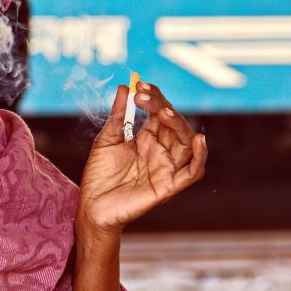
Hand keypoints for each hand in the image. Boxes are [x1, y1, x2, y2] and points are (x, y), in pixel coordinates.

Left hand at [78, 81, 207, 235]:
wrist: (91, 206)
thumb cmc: (98, 175)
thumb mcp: (106, 139)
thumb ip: (118, 115)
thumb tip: (125, 87)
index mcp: (148, 140)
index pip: (160, 113)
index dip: (154, 97)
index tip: (139, 85)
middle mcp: (161, 152)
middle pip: (174, 124)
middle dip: (163, 106)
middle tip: (144, 96)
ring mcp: (166, 169)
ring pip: (186, 144)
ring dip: (179, 125)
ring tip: (164, 112)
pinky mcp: (168, 187)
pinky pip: (192, 173)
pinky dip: (200, 158)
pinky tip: (198, 140)